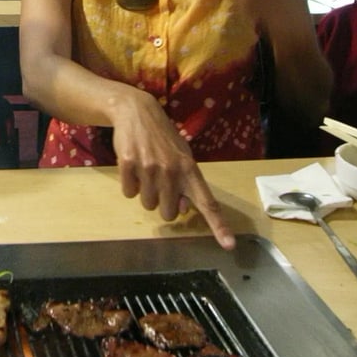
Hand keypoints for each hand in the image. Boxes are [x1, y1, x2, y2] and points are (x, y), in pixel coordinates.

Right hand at [109, 93, 235, 249]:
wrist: (136, 112)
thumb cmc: (163, 137)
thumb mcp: (181, 156)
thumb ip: (186, 184)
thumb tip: (185, 208)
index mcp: (190, 170)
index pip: (208, 202)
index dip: (218, 225)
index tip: (228, 245)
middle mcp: (171, 171)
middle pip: (169, 213)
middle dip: (163, 203)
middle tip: (160, 183)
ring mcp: (149, 168)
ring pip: (147, 204)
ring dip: (145, 193)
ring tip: (146, 170)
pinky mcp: (128, 164)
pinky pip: (129, 193)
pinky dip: (130, 184)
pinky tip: (133, 166)